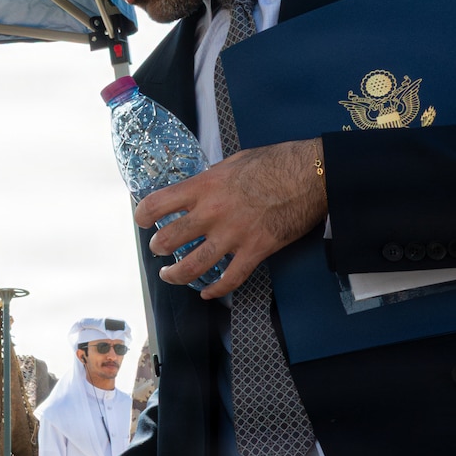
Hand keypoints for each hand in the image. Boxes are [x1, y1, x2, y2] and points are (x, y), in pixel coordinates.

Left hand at [136, 138, 326, 298]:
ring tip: (171, 275)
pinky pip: (230, 279)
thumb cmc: (275, 162)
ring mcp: (233, 234)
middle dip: (158, 248)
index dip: (143, 215)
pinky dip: (216, 290)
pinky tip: (208, 293)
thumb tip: (197, 192)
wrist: (312, 174)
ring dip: (176, 275)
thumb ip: (210, 181)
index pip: (157, 204)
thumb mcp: (232, 163)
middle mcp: (212, 212)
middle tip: (159, 249)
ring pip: (192, 266)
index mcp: (203, 186)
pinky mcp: (256, 250)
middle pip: (168, 240)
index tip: (143, 220)